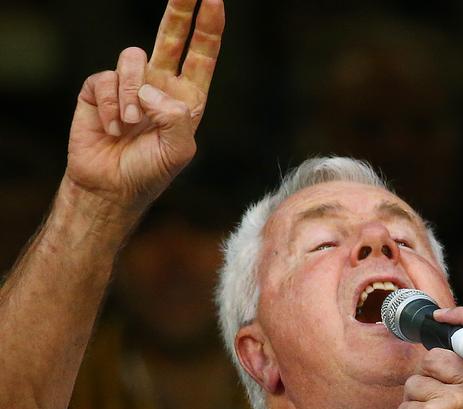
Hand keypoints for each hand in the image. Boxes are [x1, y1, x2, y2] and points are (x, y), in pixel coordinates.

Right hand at [65, 0, 224, 212]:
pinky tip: (112, 128)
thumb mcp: (178, 150)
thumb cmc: (149, 173)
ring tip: (130, 125)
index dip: (208, 28)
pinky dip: (112, 105)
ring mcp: (129, 85)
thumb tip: (151, 89)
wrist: (111, 188)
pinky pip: (107, 78)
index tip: (214, 0)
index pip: (201, 56)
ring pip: (132, 58)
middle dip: (180, 9)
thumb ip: (176, 116)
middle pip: (171, 36)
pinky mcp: (101, 89)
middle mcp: (158, 86)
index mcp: (184, 99)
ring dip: (132, 93)